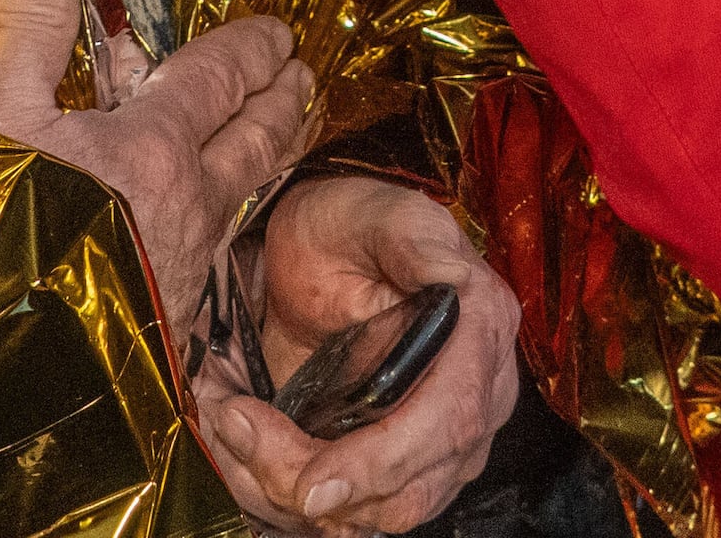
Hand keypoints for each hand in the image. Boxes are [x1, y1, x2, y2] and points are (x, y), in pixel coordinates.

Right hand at [0, 0, 315, 312]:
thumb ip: (31, 20)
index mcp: (153, 147)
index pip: (222, 78)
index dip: (251, 49)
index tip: (276, 32)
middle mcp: (188, 207)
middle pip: (259, 141)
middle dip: (284, 101)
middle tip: (304, 77)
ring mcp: (185, 273)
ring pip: (248, 201)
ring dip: (274, 158)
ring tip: (292, 134)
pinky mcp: (171, 327)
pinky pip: (221, 258)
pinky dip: (234, 224)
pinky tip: (224, 231)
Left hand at [195, 176, 521, 535]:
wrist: (316, 250)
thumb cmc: (347, 225)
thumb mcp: (375, 214)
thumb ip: (413, 240)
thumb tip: (453, 276)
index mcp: (481, 329)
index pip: (450, 421)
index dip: (383, 463)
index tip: (312, 484)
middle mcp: (478, 396)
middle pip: (411, 486)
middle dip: (319, 481)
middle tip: (241, 432)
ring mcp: (446, 440)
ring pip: (382, 513)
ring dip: (298, 493)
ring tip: (240, 430)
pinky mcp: (406, 463)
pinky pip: (359, 513)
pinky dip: (299, 500)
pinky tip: (257, 453)